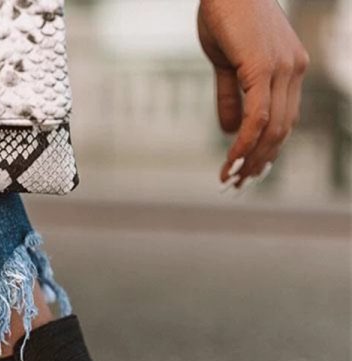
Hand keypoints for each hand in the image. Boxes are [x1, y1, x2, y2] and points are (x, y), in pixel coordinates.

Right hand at [198, 0, 309, 186]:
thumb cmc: (224, 14)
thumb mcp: (226, 63)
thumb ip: (232, 97)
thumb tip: (232, 132)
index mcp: (290, 69)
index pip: (283, 120)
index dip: (266, 150)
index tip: (248, 172)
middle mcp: (294, 70)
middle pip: (281, 131)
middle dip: (258, 163)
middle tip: (237, 185)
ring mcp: (284, 68)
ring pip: (272, 129)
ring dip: (252, 160)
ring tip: (232, 180)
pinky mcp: (265, 67)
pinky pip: (258, 117)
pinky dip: (246, 144)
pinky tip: (232, 160)